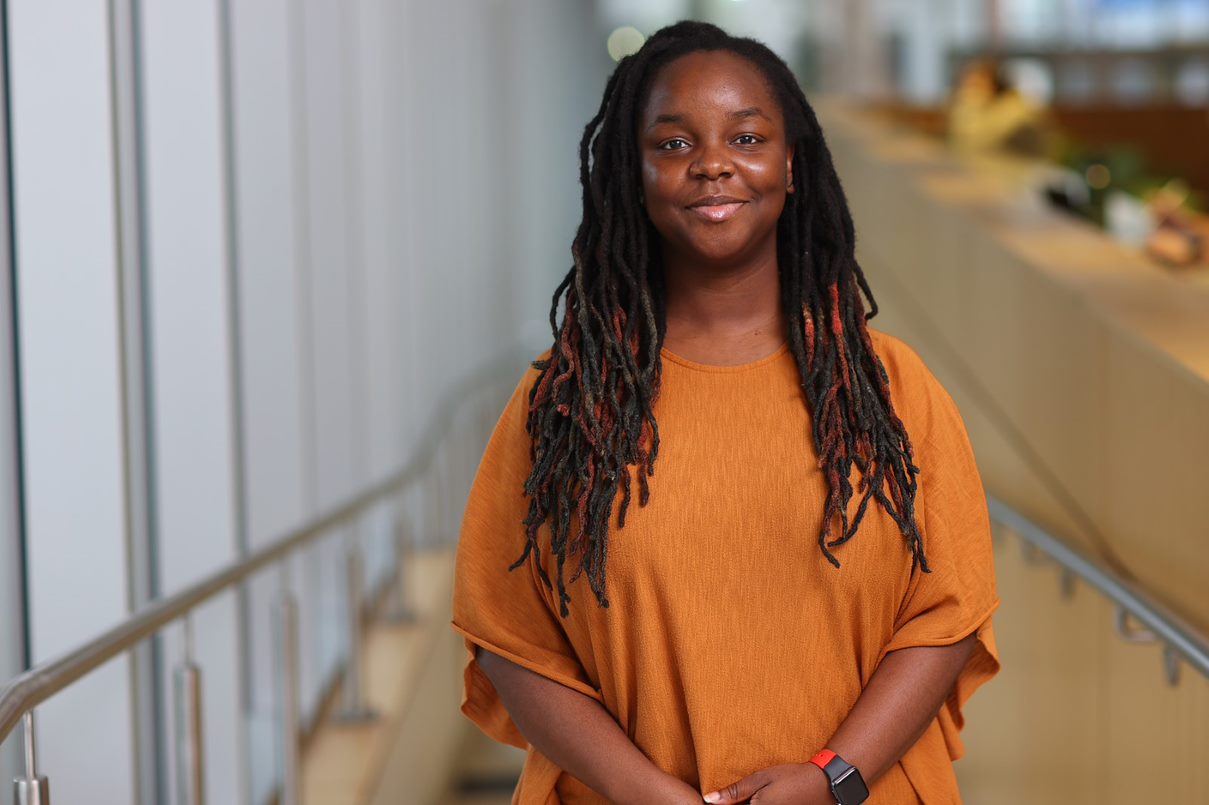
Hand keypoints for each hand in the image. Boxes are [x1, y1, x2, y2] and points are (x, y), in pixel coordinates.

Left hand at [703, 763, 832, 803]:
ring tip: (755, 796)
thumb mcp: (760, 779)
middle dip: (736, 804)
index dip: (725, 804)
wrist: (822, 785)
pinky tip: (761, 800)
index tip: (720, 799)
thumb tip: (708, 799)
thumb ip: (734, 792)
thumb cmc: (791, 778)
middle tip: (749, 793)